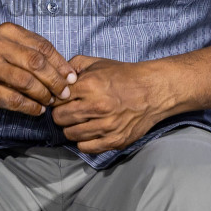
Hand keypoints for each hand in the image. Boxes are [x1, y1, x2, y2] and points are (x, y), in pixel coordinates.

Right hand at [0, 22, 76, 115]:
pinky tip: (36, 109)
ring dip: (43, 94)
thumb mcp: (5, 45)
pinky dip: (29, 106)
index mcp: (7, 32)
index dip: (60, 63)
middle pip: (36, 63)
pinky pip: (13, 99)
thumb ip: (30, 52)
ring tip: (49, 101)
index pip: (42, 46)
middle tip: (64, 93)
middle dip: (55, 80)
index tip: (71, 77)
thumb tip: (64, 71)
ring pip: (26, 81)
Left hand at [51, 56, 173, 153]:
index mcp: (90, 85)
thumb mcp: (98, 62)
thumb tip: (57, 76)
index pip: (58, 98)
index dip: (57, 99)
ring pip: (71, 134)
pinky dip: (84, 141)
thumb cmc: (124, 76)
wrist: (153, 91)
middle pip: (60, 118)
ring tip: (79, 122)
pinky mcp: (115, 140)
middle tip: (68, 112)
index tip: (62, 100)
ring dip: (71, 128)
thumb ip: (74, 65)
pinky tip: (89, 132)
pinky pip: (86, 147)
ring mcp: (107, 126)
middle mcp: (97, 106)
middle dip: (61, 114)